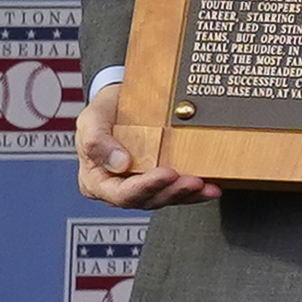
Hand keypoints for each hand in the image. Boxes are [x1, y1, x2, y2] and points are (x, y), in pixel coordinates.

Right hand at [74, 94, 215, 209]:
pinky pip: (176, 191)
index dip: (146, 187)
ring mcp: (140, 186)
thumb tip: (120, 164)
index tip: (166, 173)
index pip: (121, 194)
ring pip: (165, 198)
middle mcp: (119, 188)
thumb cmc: (103, 112)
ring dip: (187, 194)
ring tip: (206, 186)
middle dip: (172, 191)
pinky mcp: (159, 181)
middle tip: (193, 181)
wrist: (120, 102)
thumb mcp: (91, 120)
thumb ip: (98, 141)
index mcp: (97, 181)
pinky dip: (195, 192)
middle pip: (147, 200)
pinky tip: (211, 188)